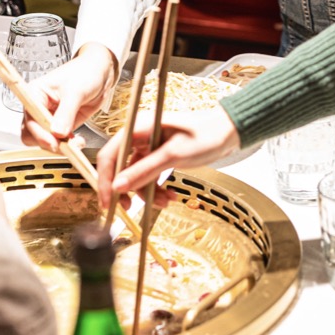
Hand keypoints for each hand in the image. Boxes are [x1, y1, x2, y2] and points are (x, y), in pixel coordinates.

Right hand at [21, 42, 117, 150]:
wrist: (101, 73)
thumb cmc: (86, 72)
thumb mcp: (76, 91)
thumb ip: (66, 112)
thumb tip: (57, 132)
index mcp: (34, 94)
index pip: (29, 120)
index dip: (40, 134)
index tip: (54, 143)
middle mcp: (38, 107)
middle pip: (32, 135)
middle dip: (48, 142)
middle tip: (65, 145)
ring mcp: (49, 117)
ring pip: (44, 140)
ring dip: (59, 146)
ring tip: (75, 142)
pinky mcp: (61, 125)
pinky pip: (58, 141)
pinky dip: (66, 145)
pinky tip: (77, 141)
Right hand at [96, 103, 240, 210]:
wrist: (229, 132)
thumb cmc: (206, 134)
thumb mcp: (173, 155)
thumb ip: (144, 171)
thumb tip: (118, 186)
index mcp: (139, 127)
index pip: (110, 154)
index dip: (105, 179)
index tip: (108, 202)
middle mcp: (140, 135)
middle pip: (120, 167)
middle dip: (127, 189)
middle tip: (129, 208)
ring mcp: (149, 145)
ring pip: (136, 175)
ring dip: (147, 192)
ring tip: (164, 201)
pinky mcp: (159, 154)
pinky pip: (149, 175)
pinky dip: (156, 188)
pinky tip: (170, 195)